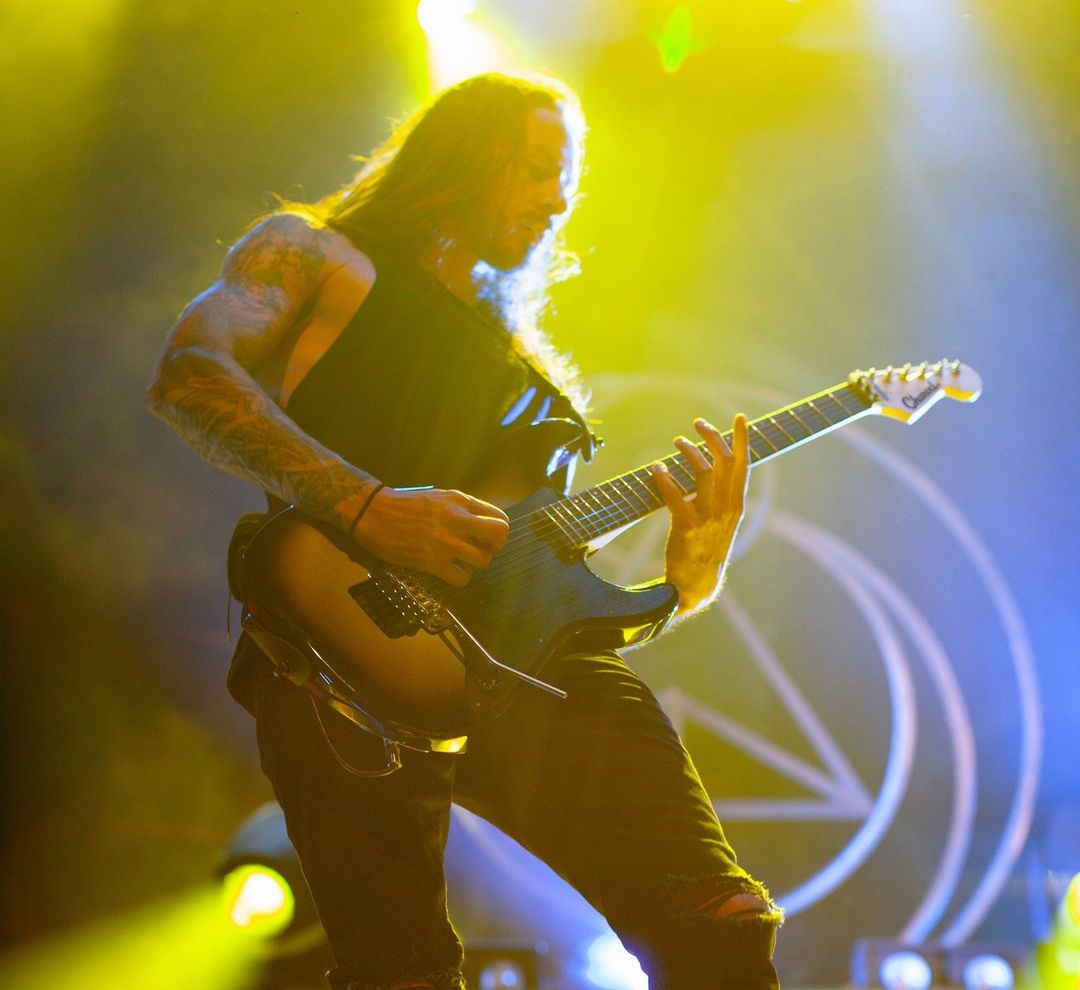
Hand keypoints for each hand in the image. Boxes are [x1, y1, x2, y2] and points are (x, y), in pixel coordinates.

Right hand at [351, 486, 509, 587]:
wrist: (374, 513)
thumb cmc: (407, 505)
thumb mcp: (440, 497)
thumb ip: (463, 508)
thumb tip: (483, 523)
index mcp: (459, 501)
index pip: (500, 517)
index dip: (497, 530)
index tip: (485, 536)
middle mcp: (457, 519)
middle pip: (500, 535)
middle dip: (495, 546)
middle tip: (481, 549)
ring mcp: (445, 542)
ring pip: (484, 560)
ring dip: (476, 563)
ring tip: (462, 560)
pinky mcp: (432, 562)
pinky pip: (463, 578)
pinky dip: (460, 578)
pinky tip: (450, 570)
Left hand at [651, 413, 749, 613]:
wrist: (697, 584)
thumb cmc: (707, 549)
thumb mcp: (723, 522)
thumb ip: (722, 497)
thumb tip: (715, 469)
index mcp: (736, 505)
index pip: (743, 465)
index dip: (742, 439)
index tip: (740, 418)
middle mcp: (726, 508)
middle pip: (725, 461)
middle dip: (713, 436)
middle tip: (698, 423)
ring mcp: (708, 517)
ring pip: (704, 472)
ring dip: (689, 451)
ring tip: (677, 442)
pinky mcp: (687, 527)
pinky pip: (675, 495)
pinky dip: (665, 478)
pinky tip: (656, 469)